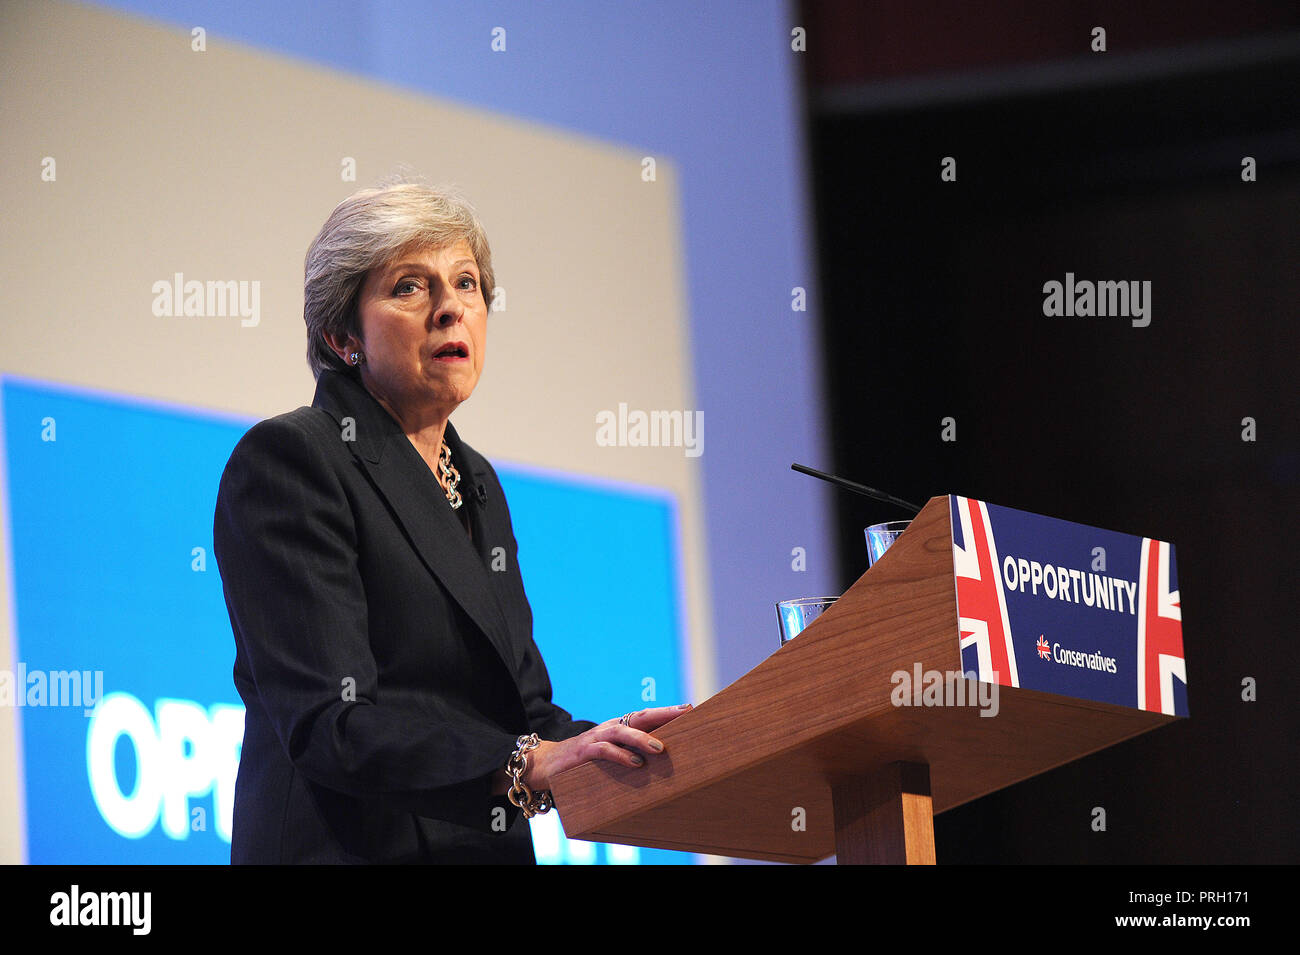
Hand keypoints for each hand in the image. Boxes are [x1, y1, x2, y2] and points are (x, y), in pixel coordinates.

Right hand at [524, 704, 692, 791]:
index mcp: (618, 728)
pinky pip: (604, 751)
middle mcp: (609, 728)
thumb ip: (630, 754)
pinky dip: (620, 756)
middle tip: (684, 714)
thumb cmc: (584, 762)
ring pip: (622, 732)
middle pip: (639, 717)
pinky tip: (635, 763)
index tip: (690, 708)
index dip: (667, 712)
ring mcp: (595, 738)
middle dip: (663, 714)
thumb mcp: (610, 756)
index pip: (645, 716)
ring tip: (661, 748)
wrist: (545, 764)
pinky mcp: (583, 753)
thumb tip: (661, 761)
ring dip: (642, 739)